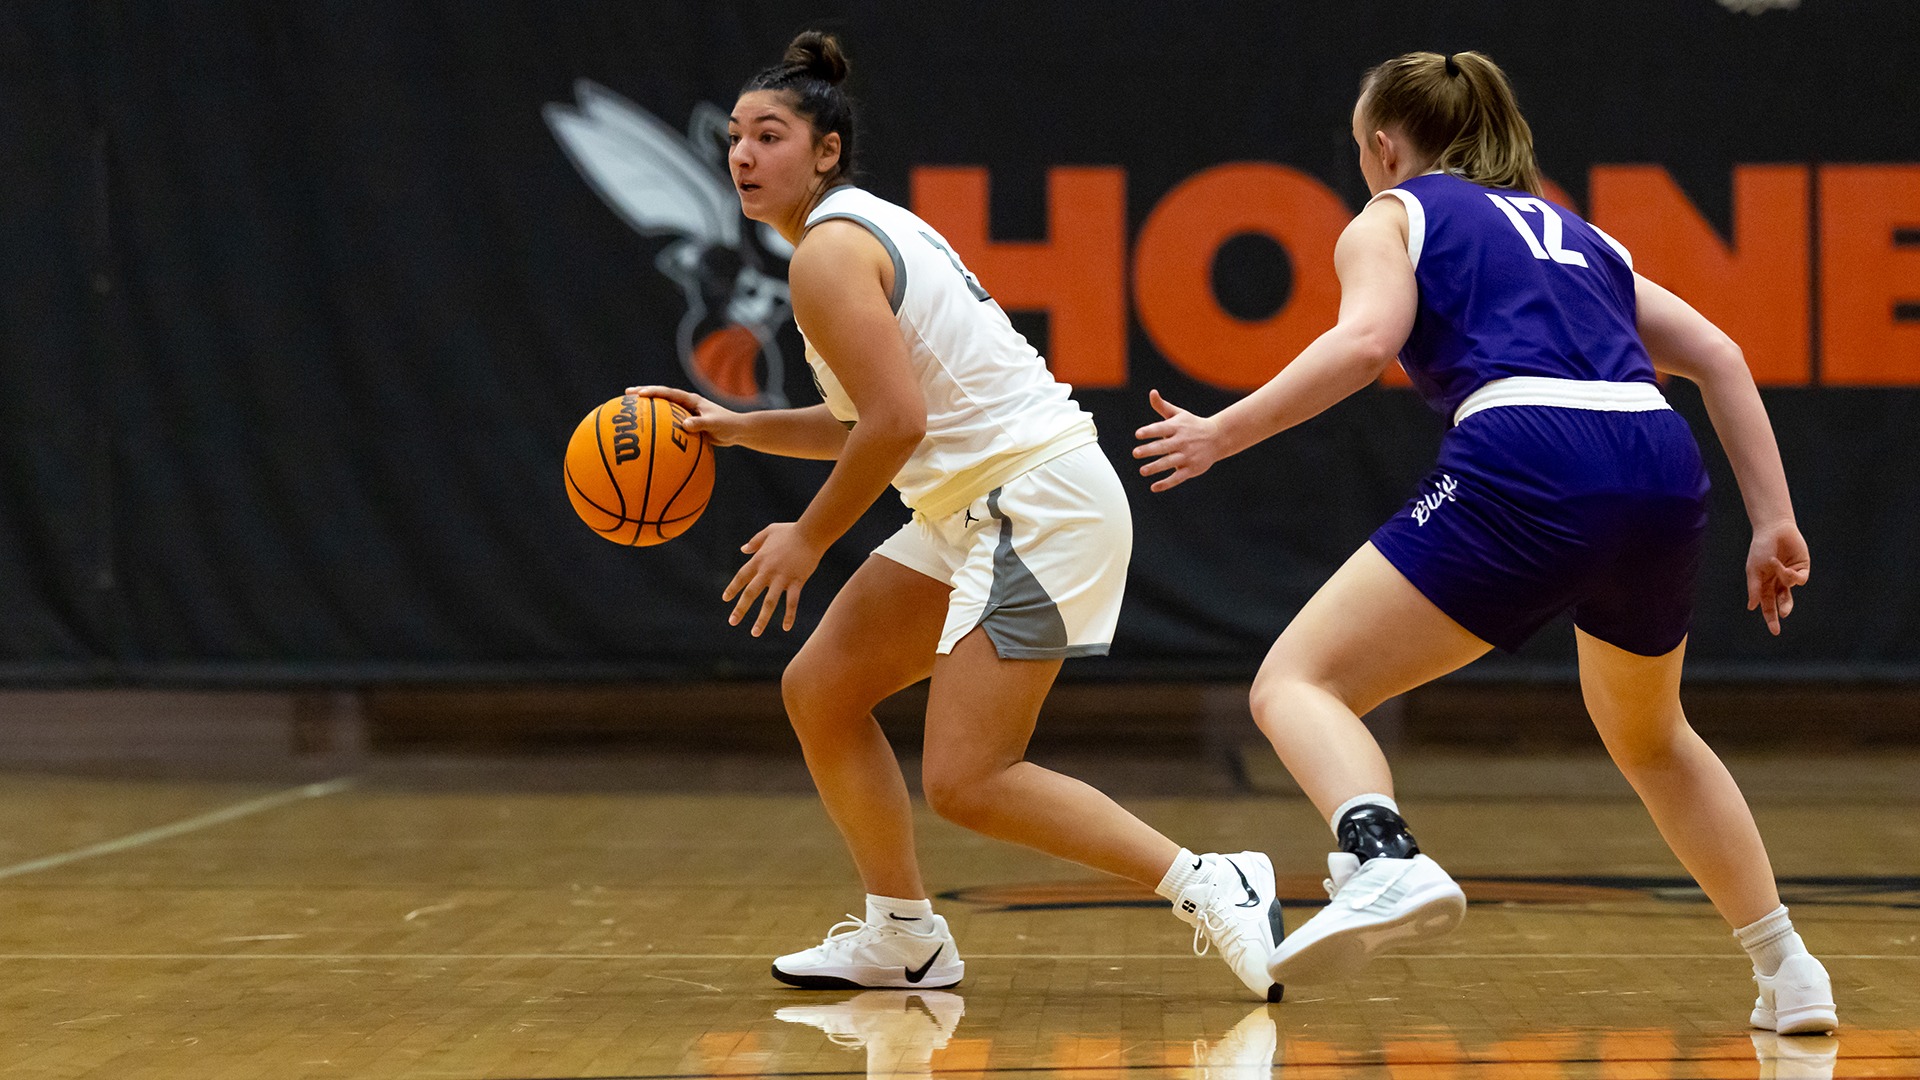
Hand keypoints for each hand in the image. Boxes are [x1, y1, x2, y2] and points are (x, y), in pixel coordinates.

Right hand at [626, 384, 745, 445]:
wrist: (737, 431)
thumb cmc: (728, 425)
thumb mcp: (715, 424)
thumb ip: (701, 424)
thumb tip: (684, 425)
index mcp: (691, 400)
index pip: (669, 393)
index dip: (654, 392)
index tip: (639, 394)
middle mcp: (686, 404)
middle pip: (661, 397)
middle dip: (644, 394)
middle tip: (626, 394)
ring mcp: (685, 413)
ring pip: (663, 409)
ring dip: (648, 409)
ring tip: (631, 411)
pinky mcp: (686, 424)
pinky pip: (668, 424)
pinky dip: (658, 427)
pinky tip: (647, 436)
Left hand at [721, 522, 824, 635]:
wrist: (811, 533)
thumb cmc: (790, 531)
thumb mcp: (769, 531)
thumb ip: (755, 541)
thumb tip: (743, 549)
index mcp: (759, 560)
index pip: (741, 577)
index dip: (733, 588)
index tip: (725, 599)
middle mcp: (767, 571)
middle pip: (750, 593)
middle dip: (740, 609)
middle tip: (732, 622)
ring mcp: (782, 578)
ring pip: (769, 603)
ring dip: (762, 619)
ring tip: (755, 633)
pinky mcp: (797, 582)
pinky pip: (792, 602)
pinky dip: (789, 615)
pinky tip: (785, 627)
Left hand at [1133, 389, 1226, 492]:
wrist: (1217, 438)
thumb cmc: (1192, 425)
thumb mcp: (1178, 414)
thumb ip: (1162, 406)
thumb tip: (1152, 392)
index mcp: (1177, 427)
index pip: (1161, 428)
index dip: (1150, 431)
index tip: (1138, 434)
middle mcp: (1182, 441)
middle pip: (1164, 447)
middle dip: (1149, 450)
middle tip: (1135, 453)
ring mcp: (1188, 456)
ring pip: (1169, 463)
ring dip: (1156, 467)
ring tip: (1142, 471)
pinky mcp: (1192, 469)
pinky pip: (1177, 477)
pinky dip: (1166, 483)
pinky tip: (1154, 487)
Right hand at [1745, 520, 1809, 634]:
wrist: (1774, 530)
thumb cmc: (1760, 548)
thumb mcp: (1754, 570)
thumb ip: (1754, 588)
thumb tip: (1752, 607)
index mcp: (1764, 584)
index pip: (1767, 605)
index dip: (1771, 618)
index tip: (1775, 631)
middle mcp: (1778, 582)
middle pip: (1781, 602)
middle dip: (1781, 611)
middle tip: (1782, 617)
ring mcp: (1790, 575)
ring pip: (1791, 592)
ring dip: (1784, 587)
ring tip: (1782, 584)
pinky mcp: (1802, 568)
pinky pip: (1799, 579)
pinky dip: (1791, 576)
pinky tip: (1783, 567)